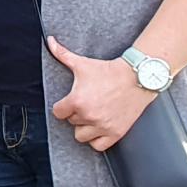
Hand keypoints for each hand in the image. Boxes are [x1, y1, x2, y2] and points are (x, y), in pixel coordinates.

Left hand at [47, 36, 154, 150]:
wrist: (137, 78)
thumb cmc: (109, 71)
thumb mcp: (82, 63)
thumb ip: (62, 54)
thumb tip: (49, 40)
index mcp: (77, 101)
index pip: (58, 113)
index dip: (62, 107)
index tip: (70, 102)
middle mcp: (89, 116)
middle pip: (71, 122)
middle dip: (76, 114)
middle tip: (86, 104)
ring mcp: (103, 126)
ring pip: (81, 136)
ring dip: (84, 128)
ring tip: (91, 116)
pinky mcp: (116, 133)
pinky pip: (98, 146)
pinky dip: (97, 139)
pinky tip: (99, 128)